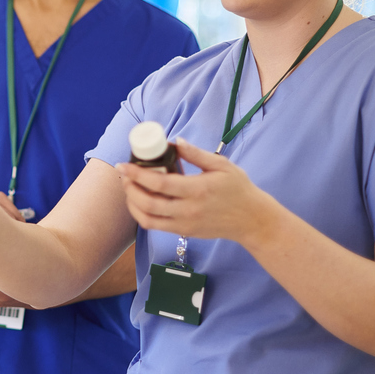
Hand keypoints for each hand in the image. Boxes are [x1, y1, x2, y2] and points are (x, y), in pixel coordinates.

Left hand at [116, 138, 278, 243]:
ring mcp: (185, 224)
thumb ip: (196, 154)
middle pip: (148, 202)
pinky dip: (142, 214)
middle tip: (124, 175)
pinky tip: (140, 201)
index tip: (123, 164)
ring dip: (132, 203)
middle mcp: (188, 209)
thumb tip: (175, 142)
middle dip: (130, 188)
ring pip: (147, 218)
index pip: (159, 182)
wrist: (251, 220)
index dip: (137, 174)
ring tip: (129, 188)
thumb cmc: (238, 189)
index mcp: (197, 189)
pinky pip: (155, 226)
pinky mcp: (184, 232)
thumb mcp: (222, 165)